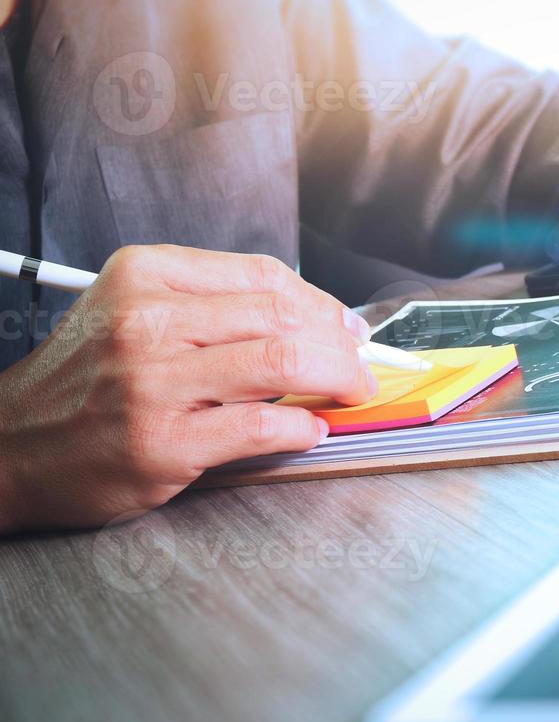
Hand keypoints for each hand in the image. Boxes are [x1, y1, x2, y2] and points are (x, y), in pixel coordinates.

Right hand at [0, 246, 377, 532]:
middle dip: (341, 344)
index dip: (323, 304)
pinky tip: (310, 430)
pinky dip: (304, 429)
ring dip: (337, 380)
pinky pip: (264, 427)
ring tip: (349, 394)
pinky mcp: (161, 443)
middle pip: (284, 316)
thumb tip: (323, 319)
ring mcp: (152, 383)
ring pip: (284, 362)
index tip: (347, 328)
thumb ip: (217, 307)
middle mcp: (146, 321)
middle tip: (359, 368)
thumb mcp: (135, 311)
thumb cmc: (88, 381)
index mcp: (145, 275)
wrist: (9, 446)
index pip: (266, 276)